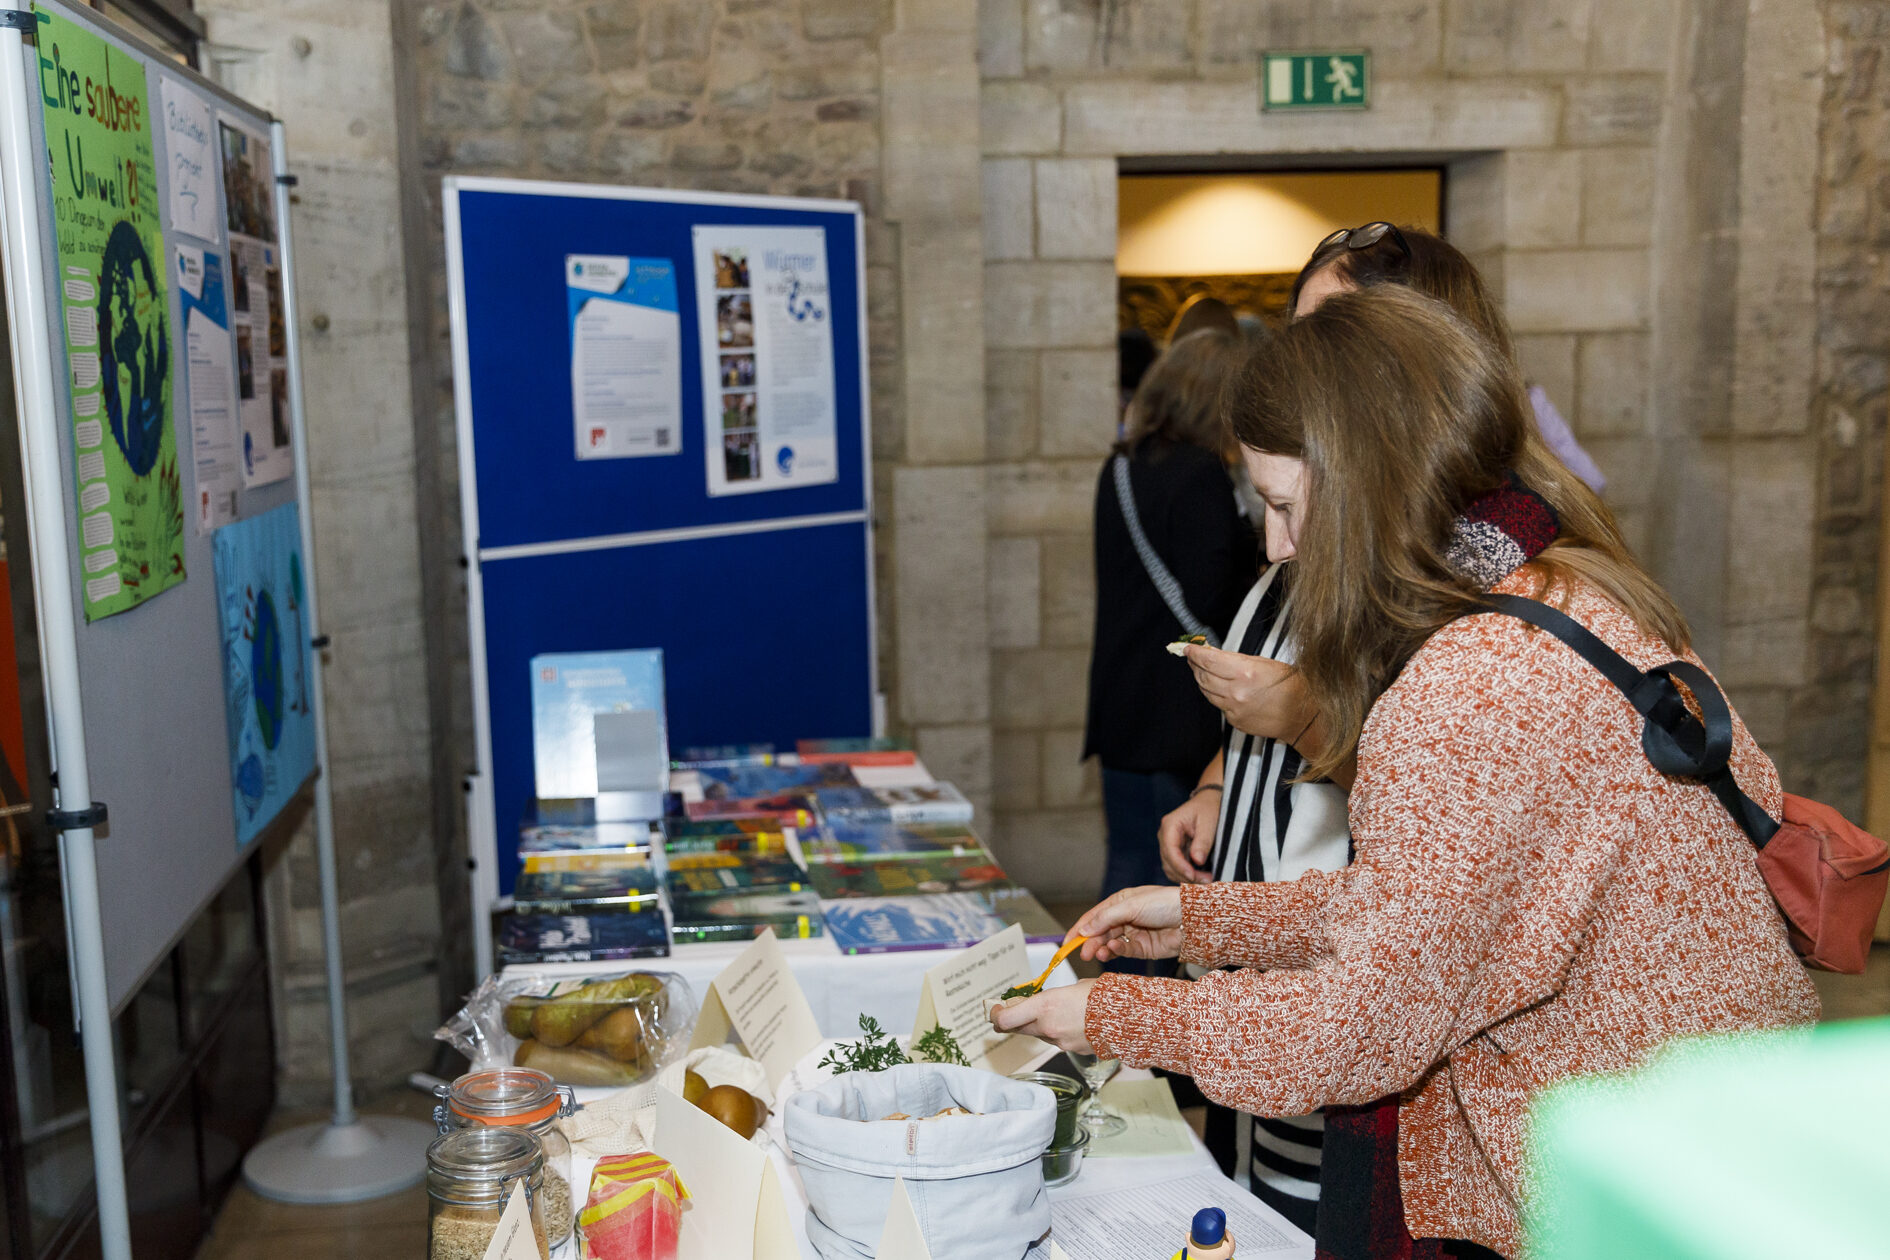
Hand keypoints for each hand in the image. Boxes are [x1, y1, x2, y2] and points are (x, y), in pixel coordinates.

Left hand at [991, 978, 1094, 1053]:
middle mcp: (1048, 1027)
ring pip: (1038, 1034)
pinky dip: (1058, 1032)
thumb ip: (1050, 998)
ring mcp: (1060, 1042)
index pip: (1004, 1019)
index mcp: (1044, 1006)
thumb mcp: (1071, 987)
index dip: (994, 1016)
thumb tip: (1041, 1001)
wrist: (1128, 1017)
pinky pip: (1057, 1041)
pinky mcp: (1072, 1050)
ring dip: (1037, 1026)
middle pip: (1017, 1029)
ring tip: (1051, 1012)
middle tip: (1010, 1012)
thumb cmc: (1102, 995)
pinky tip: (1071, 1022)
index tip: (994, 1009)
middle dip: (1011, 1021)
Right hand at [1071, 886, 1183, 963]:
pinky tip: (1113, 950)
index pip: (1094, 916)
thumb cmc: (1165, 903)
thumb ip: (1105, 918)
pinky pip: (1125, 952)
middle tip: (1082, 953)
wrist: (1193, 920)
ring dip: (1102, 948)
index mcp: (1120, 902)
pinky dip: (1116, 952)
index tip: (1066, 942)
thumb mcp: (1130, 906)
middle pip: (1100, 932)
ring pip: (1110, 944)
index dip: (1079, 929)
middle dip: (1090, 942)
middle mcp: (1125, 918)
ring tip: (1098, 953)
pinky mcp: (1144, 949)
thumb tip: (1084, 929)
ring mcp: (1134, 934)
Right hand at [1159, 790, 1219, 883]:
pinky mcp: (1176, 851)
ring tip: (1207, 880)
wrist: (1209, 801)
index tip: (1193, 876)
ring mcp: (1169, 845)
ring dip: (1187, 878)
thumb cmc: (1209, 808)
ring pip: (1171, 869)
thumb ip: (1203, 841)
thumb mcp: (1209, 822)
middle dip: (1186, 875)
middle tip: (1208, 881)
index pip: (1170, 850)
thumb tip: (1197, 861)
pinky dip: (1188, 875)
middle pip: (1169, 862)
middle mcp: (1165, 836)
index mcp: (1170, 825)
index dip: (1180, 866)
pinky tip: (1202, 877)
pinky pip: (1177, 868)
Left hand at [1186, 645, 1311, 743]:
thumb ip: (1237, 660)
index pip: (1209, 661)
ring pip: (1207, 692)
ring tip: (1202, 670)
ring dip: (1202, 680)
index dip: (1195, 653)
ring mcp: (1234, 709)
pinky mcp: (1235, 721)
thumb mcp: (1265, 663)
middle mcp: (1236, 692)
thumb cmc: (1289, 685)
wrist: (1303, 715)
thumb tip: (1214, 655)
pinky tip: (1221, 688)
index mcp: (1245, 673)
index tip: (1189, 648)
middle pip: (1203, 677)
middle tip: (1192, 657)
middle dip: (1195, 665)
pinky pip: (1218, 705)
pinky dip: (1216, 694)